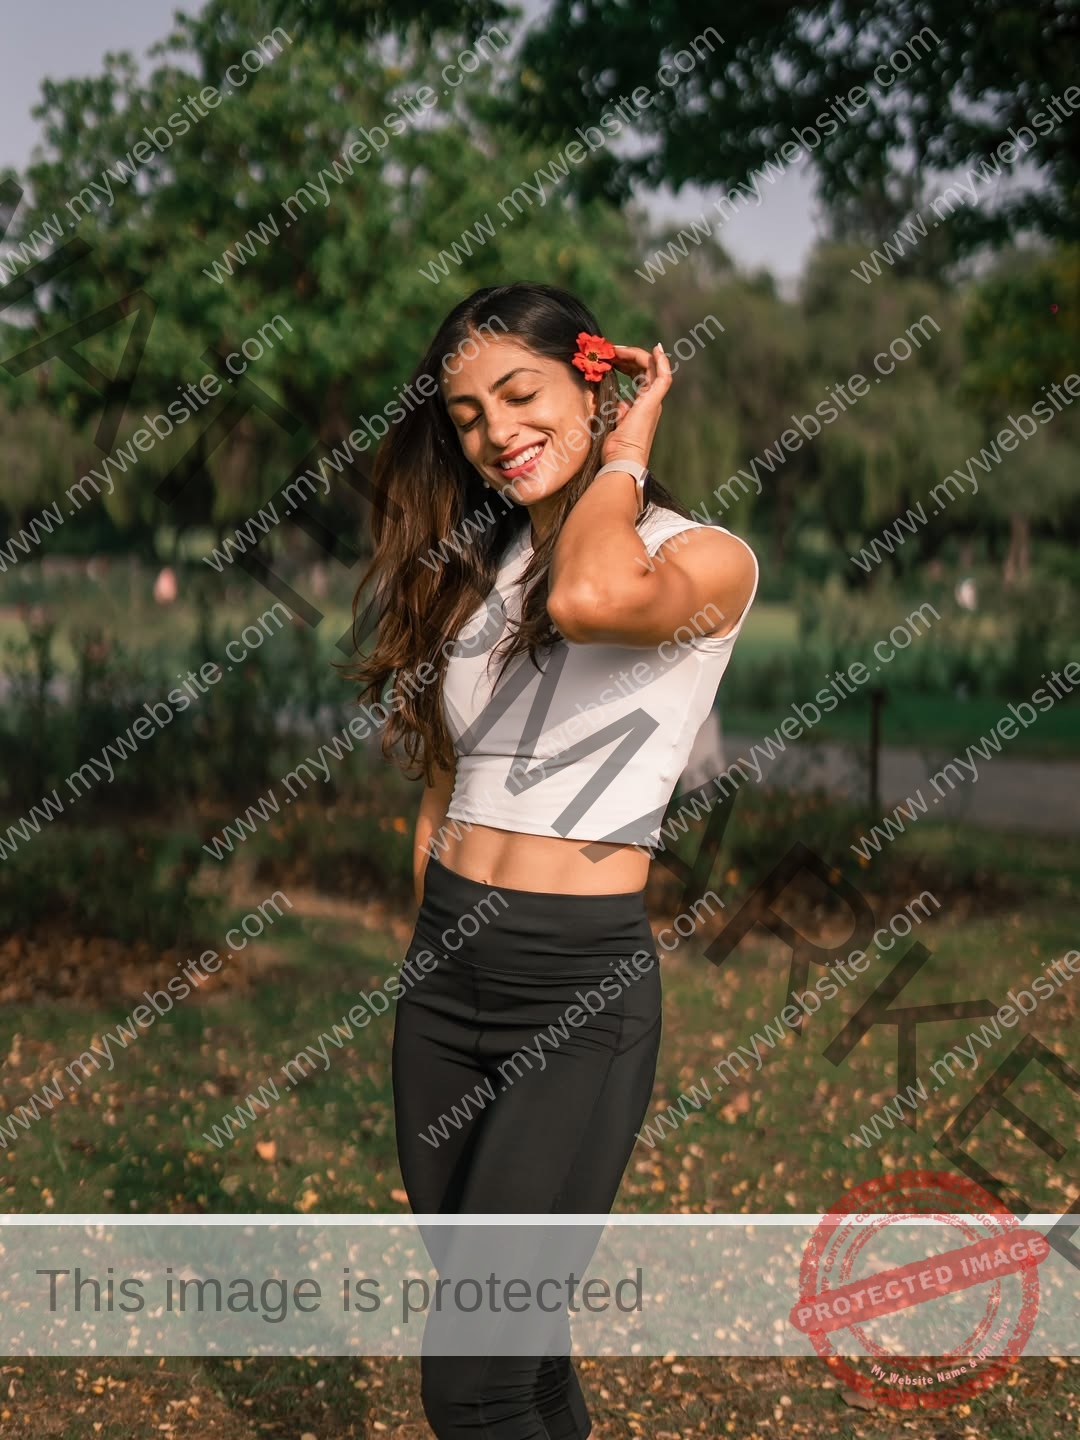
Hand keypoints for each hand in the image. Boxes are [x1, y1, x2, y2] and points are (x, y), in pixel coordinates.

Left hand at [599, 342, 671, 469]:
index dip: (626, 362)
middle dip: (628, 356)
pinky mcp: (653, 402)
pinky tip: (657, 350)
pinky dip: (662, 362)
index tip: (611, 357)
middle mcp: (650, 401)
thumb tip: (616, 400)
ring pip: (651, 368)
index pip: (639, 375)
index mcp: (641, 405)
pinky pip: (663, 377)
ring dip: (634, 355)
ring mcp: (653, 401)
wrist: (621, 461)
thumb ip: (614, 408)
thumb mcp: (610, 421)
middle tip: (611, 350)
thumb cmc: (613, 448)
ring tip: (617, 350)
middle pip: (645, 369)